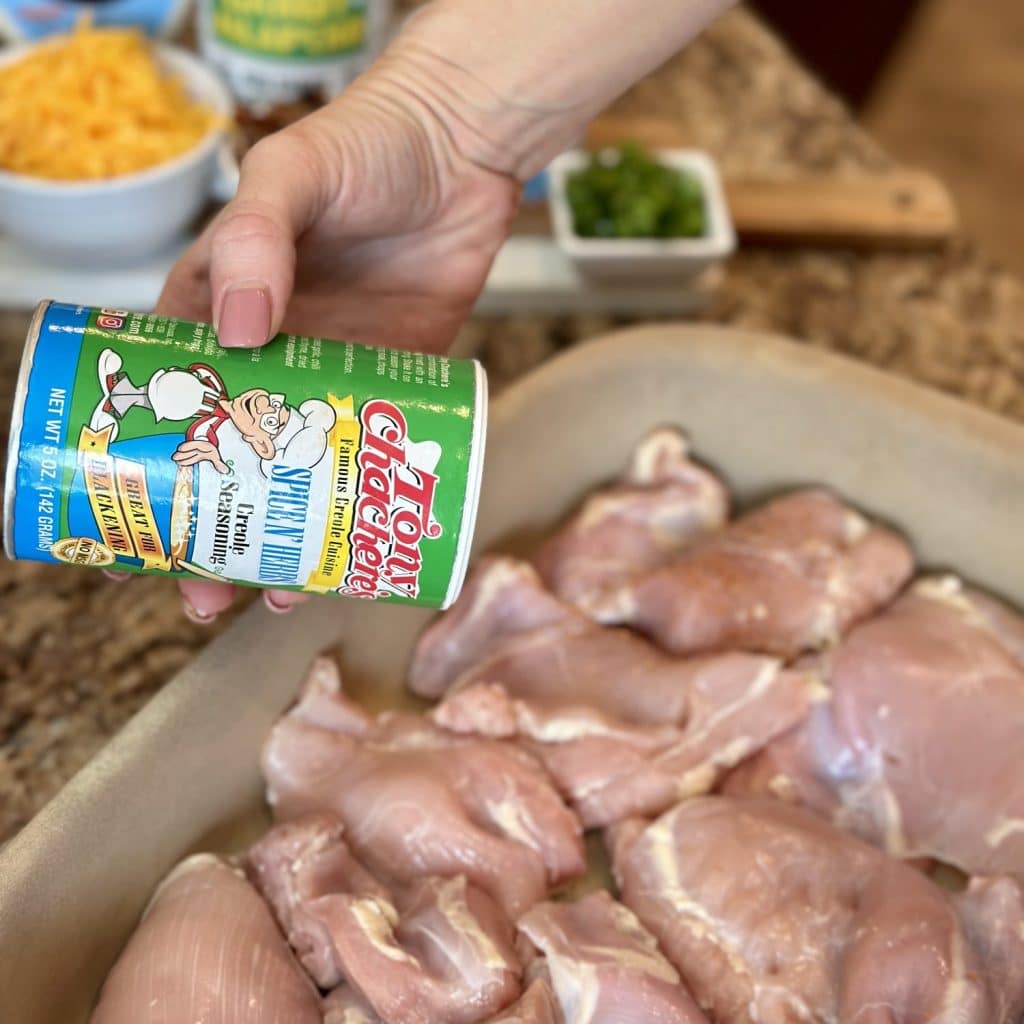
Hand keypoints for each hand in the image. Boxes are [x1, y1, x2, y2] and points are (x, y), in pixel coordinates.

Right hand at [157, 49, 520, 622]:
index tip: (146, 532)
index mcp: (219, 311)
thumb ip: (258, 239)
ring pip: (298, 473)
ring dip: (286, 537)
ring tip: (282, 594)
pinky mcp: (396, 386)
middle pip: (229, 461)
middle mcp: (271, 356)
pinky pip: (372, 456)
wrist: (461, 150)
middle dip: (215, 532)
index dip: (151, 475)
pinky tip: (357, 549)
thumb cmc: (363, 148)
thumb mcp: (289, 177)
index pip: (168, 406)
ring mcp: (334, 377)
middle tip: (209, 597)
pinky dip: (361, 504)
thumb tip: (240, 331)